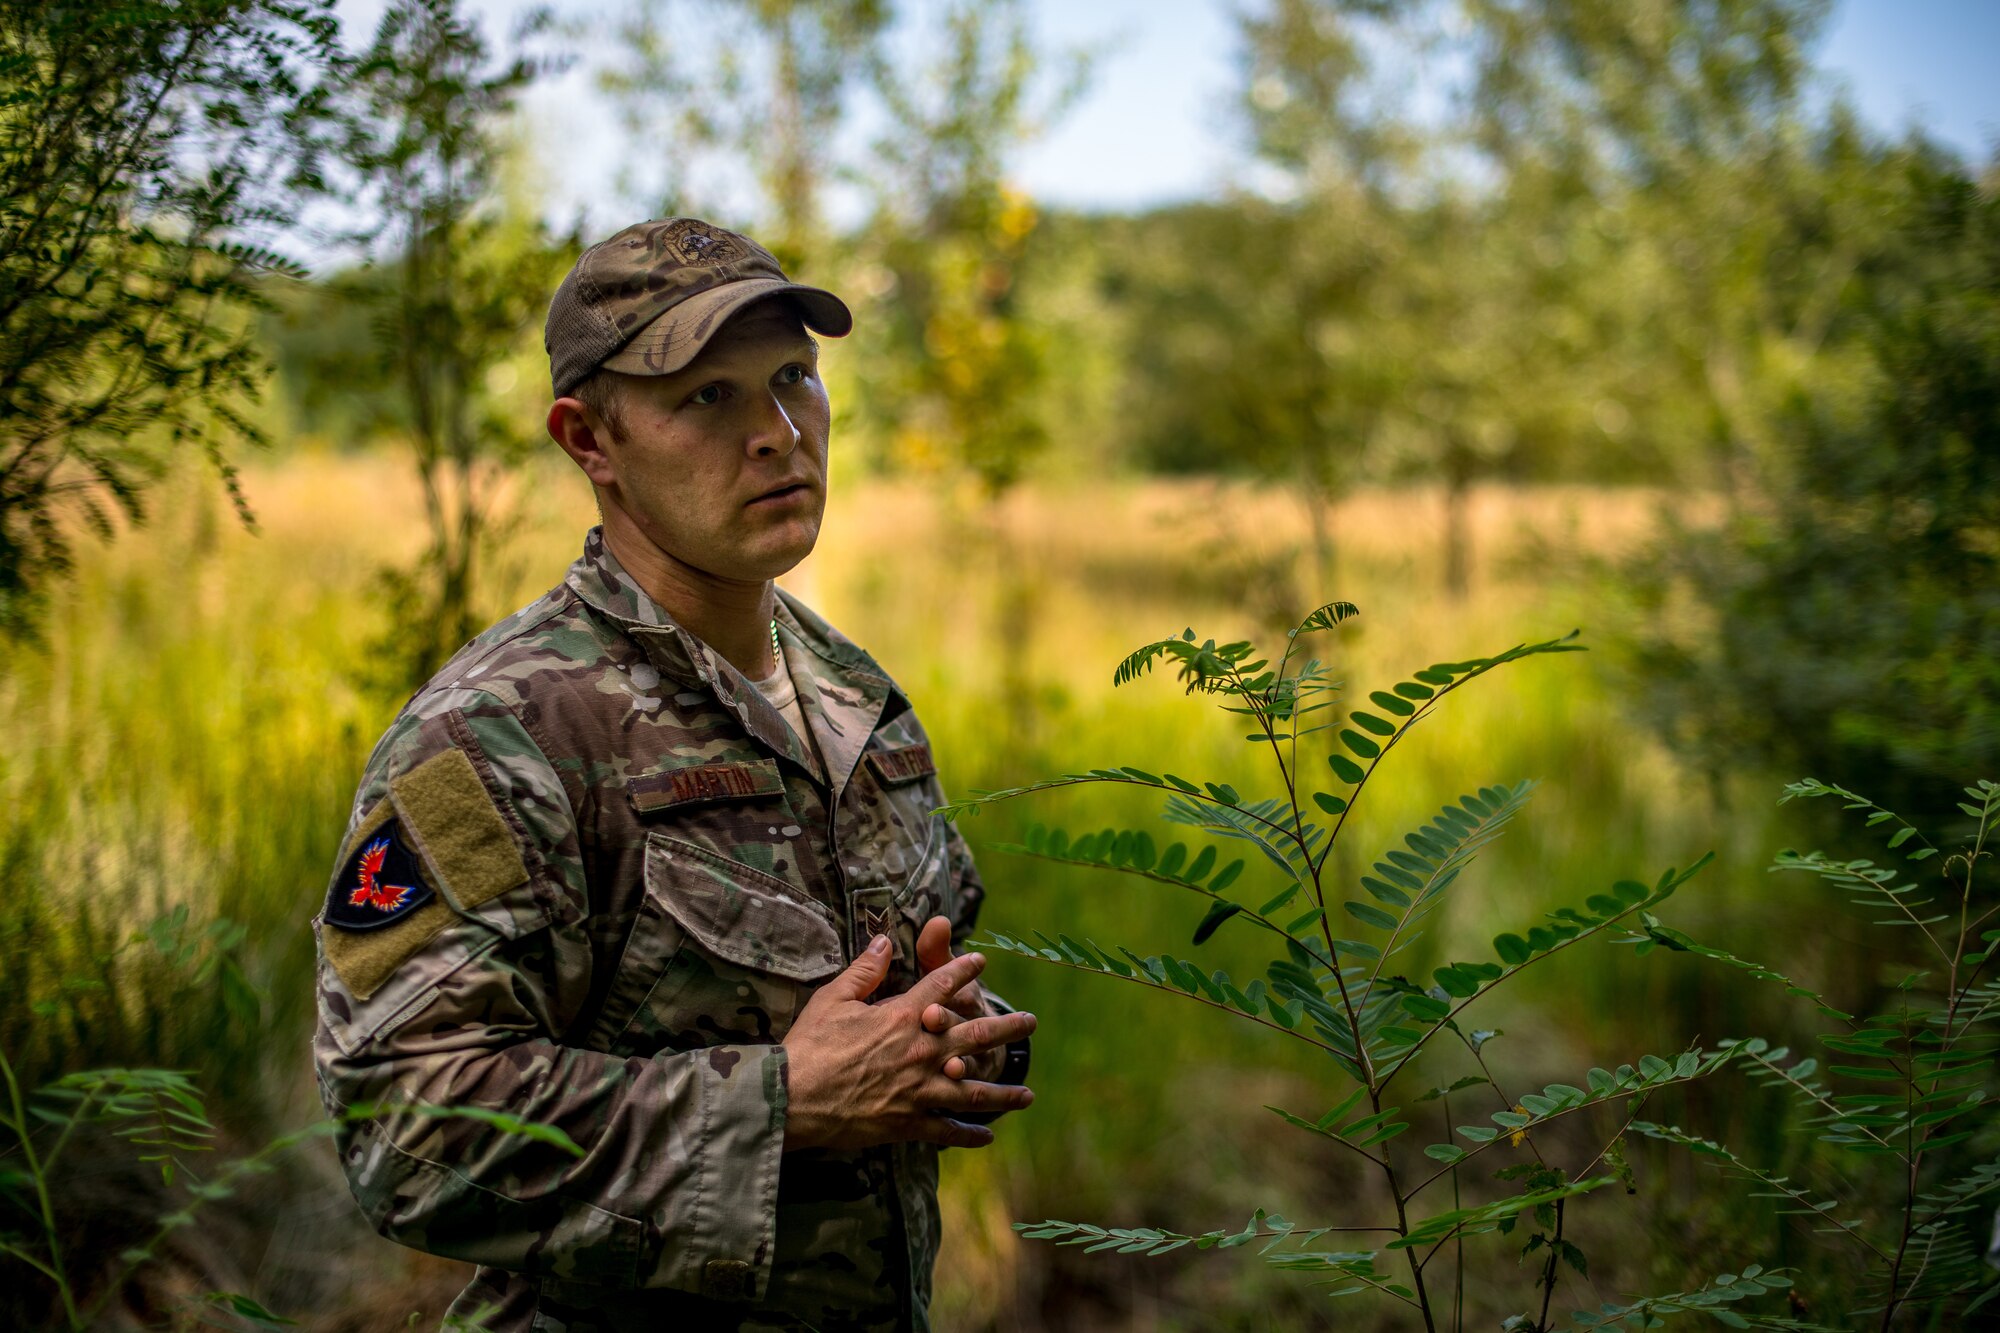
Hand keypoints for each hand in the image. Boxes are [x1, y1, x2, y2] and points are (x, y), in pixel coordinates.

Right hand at [781, 933, 1036, 1151]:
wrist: (793, 1098)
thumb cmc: (809, 1045)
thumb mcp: (834, 998)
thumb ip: (865, 971)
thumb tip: (885, 941)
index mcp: (902, 1017)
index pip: (941, 986)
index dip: (963, 971)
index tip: (981, 963)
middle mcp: (920, 1052)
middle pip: (975, 1036)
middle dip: (1006, 1028)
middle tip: (1032, 1023)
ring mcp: (917, 1090)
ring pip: (972, 1091)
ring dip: (1003, 1092)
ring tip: (1028, 1093)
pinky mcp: (907, 1123)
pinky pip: (946, 1130)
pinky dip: (968, 1134)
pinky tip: (988, 1136)